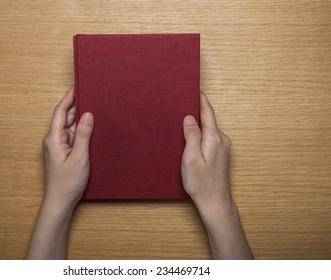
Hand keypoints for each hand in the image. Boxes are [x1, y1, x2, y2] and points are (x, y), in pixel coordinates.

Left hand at [43, 87, 93, 211]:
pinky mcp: (63, 152)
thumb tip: (88, 115)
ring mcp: (58, 146)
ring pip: (70, 127)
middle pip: (65, 117)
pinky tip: (92, 131)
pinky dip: (81, 132)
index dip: (69, 97)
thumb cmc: (68, 183)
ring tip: (96, 113)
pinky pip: (72, 137)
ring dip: (81, 121)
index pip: (60, 111)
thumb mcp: (80, 157)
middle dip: (78, 107)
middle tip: (93, 98)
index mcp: (54, 138)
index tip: (78, 85)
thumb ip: (83, 135)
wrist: (60, 202)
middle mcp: (54, 140)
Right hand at [182, 92, 231, 213]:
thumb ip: (191, 135)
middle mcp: (222, 139)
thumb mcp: (191, 158)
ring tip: (183, 117)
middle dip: (196, 108)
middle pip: (208, 118)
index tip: (194, 87)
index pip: (207, 111)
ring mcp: (223, 146)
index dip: (200, 98)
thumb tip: (189, 117)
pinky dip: (200, 132)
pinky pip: (209, 136)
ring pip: (208, 127)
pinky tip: (191, 136)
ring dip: (198, 122)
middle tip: (182, 100)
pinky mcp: (221, 153)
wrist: (215, 202)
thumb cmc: (201, 183)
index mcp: (214, 138)